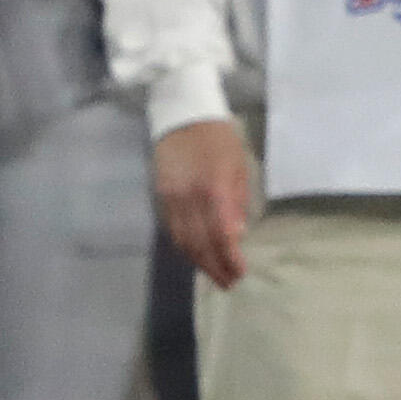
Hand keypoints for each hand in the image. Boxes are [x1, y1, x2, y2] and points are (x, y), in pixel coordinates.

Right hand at [155, 117, 254, 288]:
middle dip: (214, 267)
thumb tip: (236, 235)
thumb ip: (237, 202)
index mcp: (213, 190)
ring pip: (182, 240)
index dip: (230, 259)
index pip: (221, 235)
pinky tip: (195, 254)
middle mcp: (188, 198)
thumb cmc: (219, 140)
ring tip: (213, 275)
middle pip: (199, 243)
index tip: (241, 274)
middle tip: (228, 284)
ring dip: (198, 261)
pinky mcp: (160, 195)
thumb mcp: (239, 167)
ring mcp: (170, 198)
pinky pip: (171, 228)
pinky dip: (184, 246)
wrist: (182, 115)